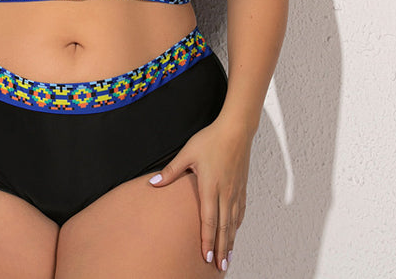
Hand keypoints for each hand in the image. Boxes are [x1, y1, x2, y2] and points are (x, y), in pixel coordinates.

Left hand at [148, 116, 251, 271]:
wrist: (235, 131)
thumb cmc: (210, 140)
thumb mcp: (187, 153)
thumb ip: (171, 171)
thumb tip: (153, 183)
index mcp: (210, 187)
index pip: (209, 220)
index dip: (207, 241)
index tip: (206, 258)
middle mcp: (225, 193)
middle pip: (224, 227)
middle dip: (220, 249)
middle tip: (219, 267)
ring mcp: (236, 191)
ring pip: (234, 222)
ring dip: (230, 241)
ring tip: (227, 257)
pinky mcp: (242, 186)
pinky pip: (241, 211)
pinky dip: (237, 225)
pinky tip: (234, 231)